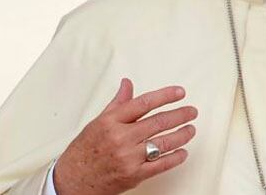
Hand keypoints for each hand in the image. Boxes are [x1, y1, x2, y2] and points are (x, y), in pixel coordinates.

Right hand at [53, 78, 197, 194]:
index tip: (180, 92)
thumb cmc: (84, 151)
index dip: (165, 96)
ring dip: (182, 135)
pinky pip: (160, 165)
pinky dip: (175, 158)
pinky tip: (183, 152)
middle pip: (158, 122)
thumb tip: (127, 84)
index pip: (144, 103)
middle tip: (192, 111)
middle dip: (180, 115)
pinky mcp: (134, 175)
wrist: (72, 181)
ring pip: (163, 143)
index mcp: (112, 122)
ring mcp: (129, 157)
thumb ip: (118, 103)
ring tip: (191, 129)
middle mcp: (121, 138)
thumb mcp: (98, 122)